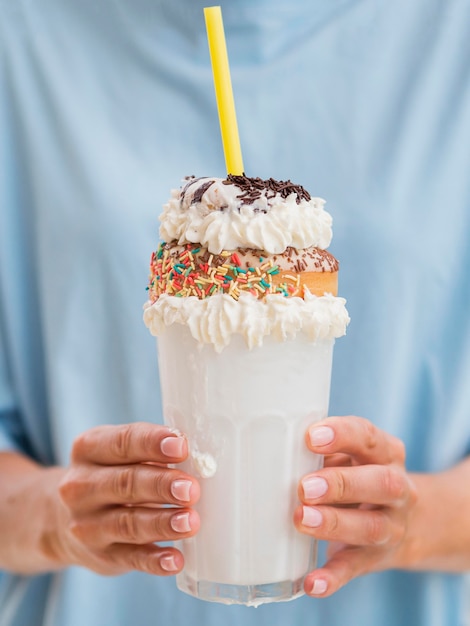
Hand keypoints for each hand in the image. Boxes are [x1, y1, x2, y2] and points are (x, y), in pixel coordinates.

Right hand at [58, 422, 199, 575]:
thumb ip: (152, 452)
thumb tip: (199, 458)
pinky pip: (131, 559)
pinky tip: (175, 559)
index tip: (181, 446)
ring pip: (128, 523)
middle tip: (191, 488)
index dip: (152, 443)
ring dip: (162, 523)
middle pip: (125, 482)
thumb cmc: (110, 474)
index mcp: (88, 449)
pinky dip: (154, 561)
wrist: (65, 519)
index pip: (122, 442)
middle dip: (161, 485)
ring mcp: (88, 524)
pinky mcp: (101, 556)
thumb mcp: (119, 454)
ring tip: (190, 522)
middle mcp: (81, 486)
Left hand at [295, 416, 416, 596]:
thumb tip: (273, 450)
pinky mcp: (375, 559)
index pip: (369, 437)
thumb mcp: (350, 456)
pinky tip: (312, 583)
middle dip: (341, 483)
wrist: (403, 522)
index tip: (311, 437)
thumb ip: (322, 453)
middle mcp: (397, 488)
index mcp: (386, 453)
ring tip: (302, 519)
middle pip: (380, 482)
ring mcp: (391, 527)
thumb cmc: (358, 475)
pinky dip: (333, 577)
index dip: (342, 435)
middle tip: (305, 487)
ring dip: (335, 523)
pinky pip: (355, 569)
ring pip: (371, 527)